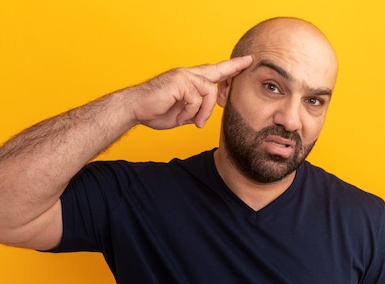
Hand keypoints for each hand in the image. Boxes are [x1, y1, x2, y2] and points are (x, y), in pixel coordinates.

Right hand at [129, 55, 252, 129]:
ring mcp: (184, 76)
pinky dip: (191, 112)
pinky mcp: (180, 81)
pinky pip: (196, 99)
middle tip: (249, 61)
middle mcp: (188, 75)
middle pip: (217, 73)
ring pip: (209, 92)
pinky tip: (182, 117)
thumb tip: (203, 117)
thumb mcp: (181, 115)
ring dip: (204, 111)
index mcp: (189, 81)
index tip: (245, 62)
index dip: (230, 68)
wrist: (135, 109)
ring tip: (194, 122)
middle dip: (234, 67)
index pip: (213, 72)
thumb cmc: (154, 111)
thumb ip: (194, 112)